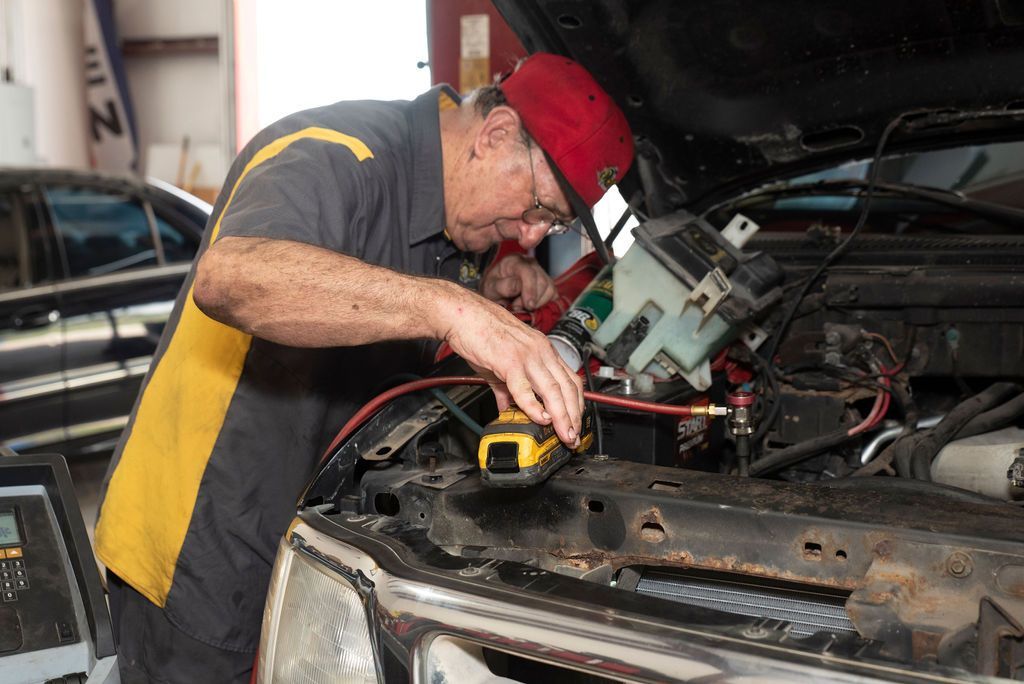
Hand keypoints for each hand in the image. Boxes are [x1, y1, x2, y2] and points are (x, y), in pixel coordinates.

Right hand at [437, 287, 583, 444]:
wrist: (463, 314)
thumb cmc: (482, 332)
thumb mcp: (502, 361)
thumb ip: (508, 388)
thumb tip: (509, 408)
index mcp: (542, 350)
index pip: (571, 379)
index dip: (577, 404)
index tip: (575, 422)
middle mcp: (540, 351)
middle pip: (567, 388)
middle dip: (573, 416)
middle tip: (573, 437)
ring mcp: (526, 356)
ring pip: (552, 390)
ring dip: (561, 416)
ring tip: (564, 434)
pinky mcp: (509, 361)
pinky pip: (524, 388)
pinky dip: (534, 407)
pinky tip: (540, 419)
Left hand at [480, 254, 556, 310]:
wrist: (496, 293)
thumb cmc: (493, 289)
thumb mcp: (490, 288)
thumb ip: (503, 286)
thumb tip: (518, 286)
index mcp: (514, 261)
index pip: (528, 272)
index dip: (530, 290)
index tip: (528, 305)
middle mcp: (530, 263)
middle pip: (541, 281)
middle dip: (532, 299)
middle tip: (518, 307)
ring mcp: (540, 272)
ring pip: (550, 288)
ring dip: (539, 303)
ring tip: (523, 306)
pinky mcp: (547, 283)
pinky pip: (553, 294)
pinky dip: (545, 304)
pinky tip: (532, 306)